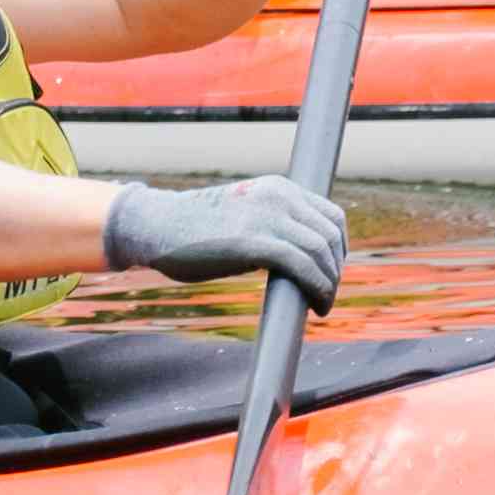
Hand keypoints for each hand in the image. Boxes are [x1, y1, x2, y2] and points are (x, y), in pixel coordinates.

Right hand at [105, 177, 349, 311]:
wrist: (154, 225)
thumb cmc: (191, 228)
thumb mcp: (241, 215)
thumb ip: (269, 226)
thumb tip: (294, 259)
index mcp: (278, 188)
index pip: (332, 216)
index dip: (340, 249)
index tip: (331, 273)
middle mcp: (279, 196)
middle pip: (331, 235)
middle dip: (335, 269)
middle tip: (325, 295)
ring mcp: (267, 216)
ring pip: (321, 252)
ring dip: (330, 284)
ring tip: (322, 305)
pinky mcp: (255, 241)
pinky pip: (304, 266)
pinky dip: (318, 288)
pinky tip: (315, 307)